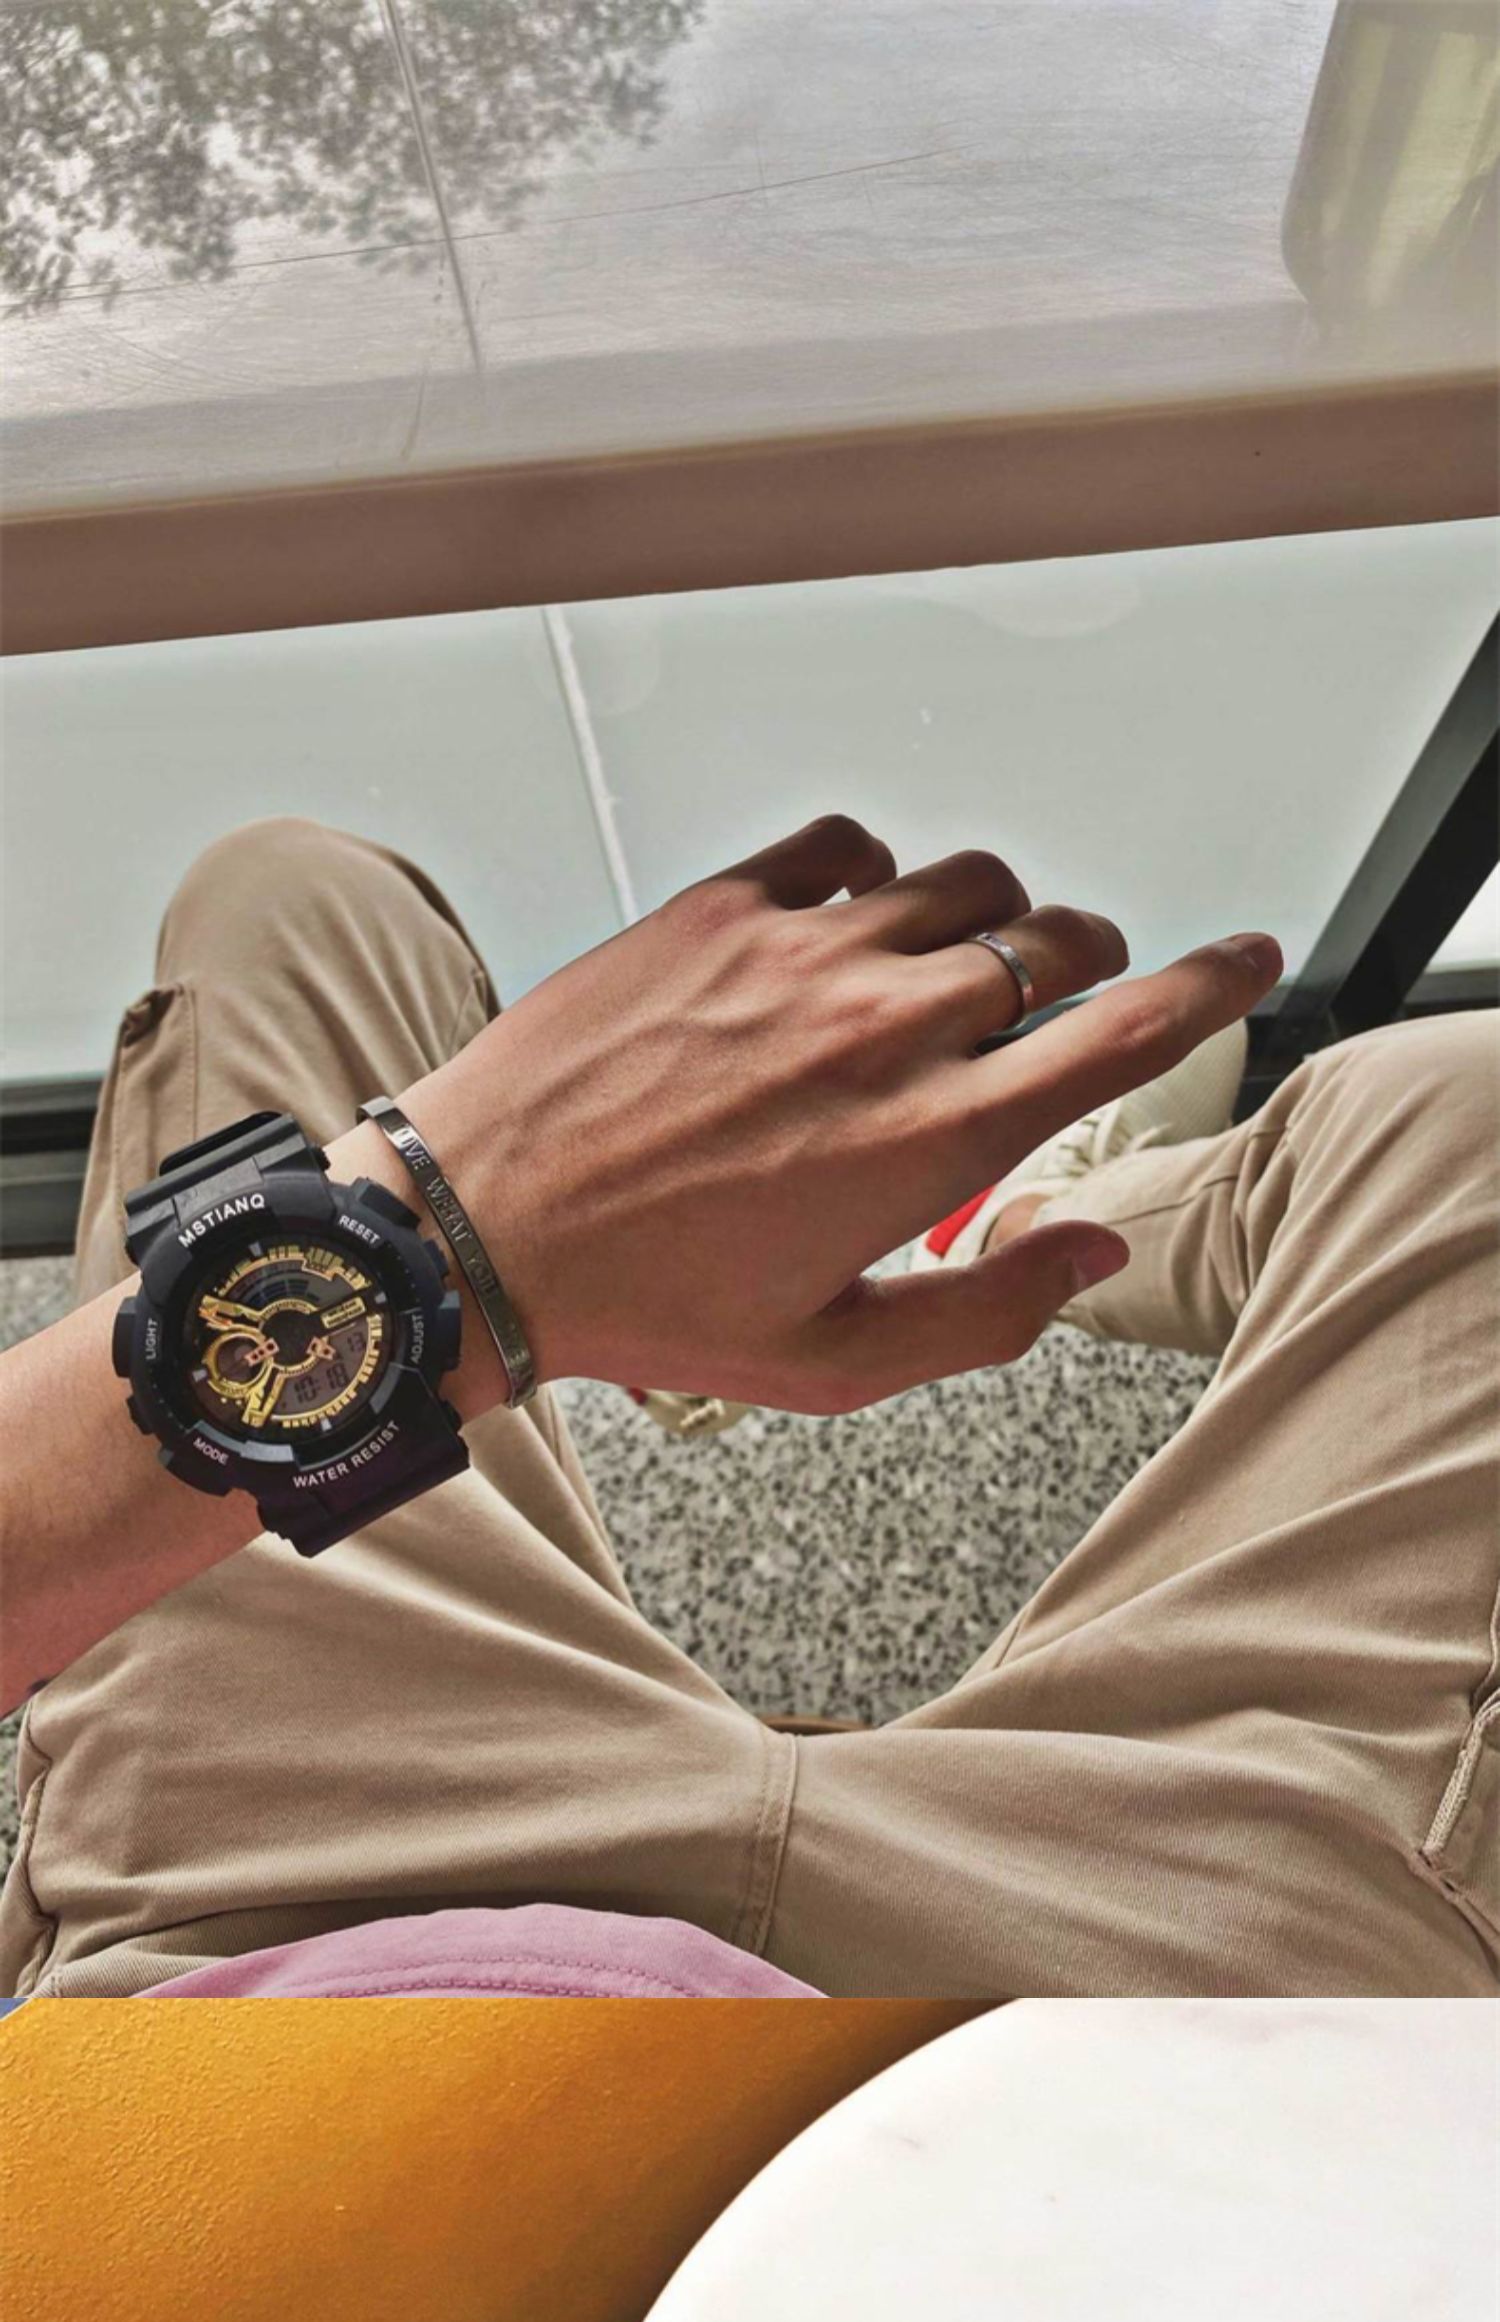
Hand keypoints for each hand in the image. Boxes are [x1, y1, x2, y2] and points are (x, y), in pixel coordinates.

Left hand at [402, 817, 1279, 1413]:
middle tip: (1068, 991)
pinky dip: (876, 872)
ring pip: (964, 884)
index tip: (1250, 958)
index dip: (1213, 985)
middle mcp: (886, 1027)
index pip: (1126, 1031)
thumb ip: (989, 1308)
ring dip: (993, 917)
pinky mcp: (716, 909)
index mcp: (934, 1139)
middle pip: (1058, 943)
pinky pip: (843, 847)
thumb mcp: (834, 1360)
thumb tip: (1094, 1247)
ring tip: (959, 964)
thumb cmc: (651, 1306)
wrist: (480, 1231)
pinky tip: (852, 920)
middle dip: (1091, 961)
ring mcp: (800, 955)